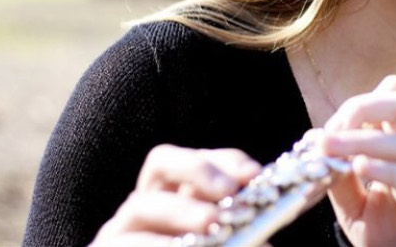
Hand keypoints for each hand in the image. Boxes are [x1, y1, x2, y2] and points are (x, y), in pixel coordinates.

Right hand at [90, 145, 259, 246]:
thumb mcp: (227, 242)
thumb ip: (246, 231)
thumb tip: (274, 229)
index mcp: (178, 193)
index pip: (201, 158)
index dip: (228, 161)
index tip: (255, 174)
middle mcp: (148, 203)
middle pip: (162, 161)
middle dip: (197, 169)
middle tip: (230, 191)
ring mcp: (122, 229)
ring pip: (141, 204)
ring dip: (181, 212)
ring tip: (213, 225)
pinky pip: (127, 244)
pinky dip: (158, 246)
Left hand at [321, 76, 395, 246]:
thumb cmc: (388, 233)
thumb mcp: (352, 202)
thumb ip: (338, 173)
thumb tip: (318, 140)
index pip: (392, 96)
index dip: (357, 104)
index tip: (328, 130)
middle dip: (361, 107)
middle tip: (332, 130)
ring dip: (359, 141)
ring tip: (330, 149)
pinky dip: (383, 169)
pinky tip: (360, 168)